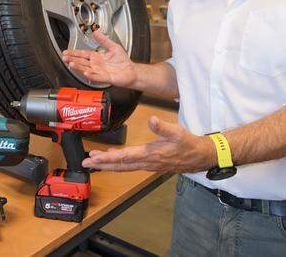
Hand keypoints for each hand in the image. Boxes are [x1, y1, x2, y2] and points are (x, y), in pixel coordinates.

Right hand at [62, 31, 137, 87]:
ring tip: (71, 64)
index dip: (74, 53)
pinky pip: (97, 77)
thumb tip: (96, 32)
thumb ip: (104, 40)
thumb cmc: (123, 61)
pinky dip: (91, 75)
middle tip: (64, 58)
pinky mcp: (106, 78)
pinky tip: (86, 73)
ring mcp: (100, 72)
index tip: (66, 52)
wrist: (131, 71)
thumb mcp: (113, 46)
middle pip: (82, 62)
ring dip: (79, 67)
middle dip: (72, 60)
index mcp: (97, 57)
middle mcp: (96, 65)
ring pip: (86, 69)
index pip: (83, 54)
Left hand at [81, 116, 215, 172]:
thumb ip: (163, 126)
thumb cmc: (188, 144)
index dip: (108, 158)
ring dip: (108, 164)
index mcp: (150, 154)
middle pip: (120, 165)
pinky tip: (113, 160)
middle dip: (102, 164)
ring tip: (94, 161)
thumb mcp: (177, 132)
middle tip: (85, 163)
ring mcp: (148, 165)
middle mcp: (146, 162)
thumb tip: (151, 119)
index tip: (94, 158)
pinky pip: (130, 165)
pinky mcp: (150, 164)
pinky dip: (119, 163)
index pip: (124, 157)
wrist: (200, 156)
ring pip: (124, 166)